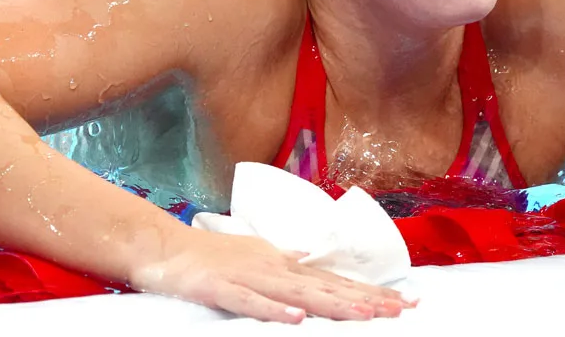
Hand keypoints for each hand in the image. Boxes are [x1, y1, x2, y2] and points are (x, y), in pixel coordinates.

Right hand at [128, 229, 414, 322]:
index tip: (401, 301)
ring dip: (334, 305)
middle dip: (365, 299)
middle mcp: (274, 267)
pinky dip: (274, 310)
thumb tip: (307, 256)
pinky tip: (297, 318)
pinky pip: (251, 302)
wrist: (163, 245)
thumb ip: (283, 259)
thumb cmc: (209, 252)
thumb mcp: (254, 252)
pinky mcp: (222, 289)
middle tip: (401, 309)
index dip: (368, 291)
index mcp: (283, 263)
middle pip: (327, 287)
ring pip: (299, 294)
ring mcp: (249, 277)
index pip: (334, 280)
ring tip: (366, 316)